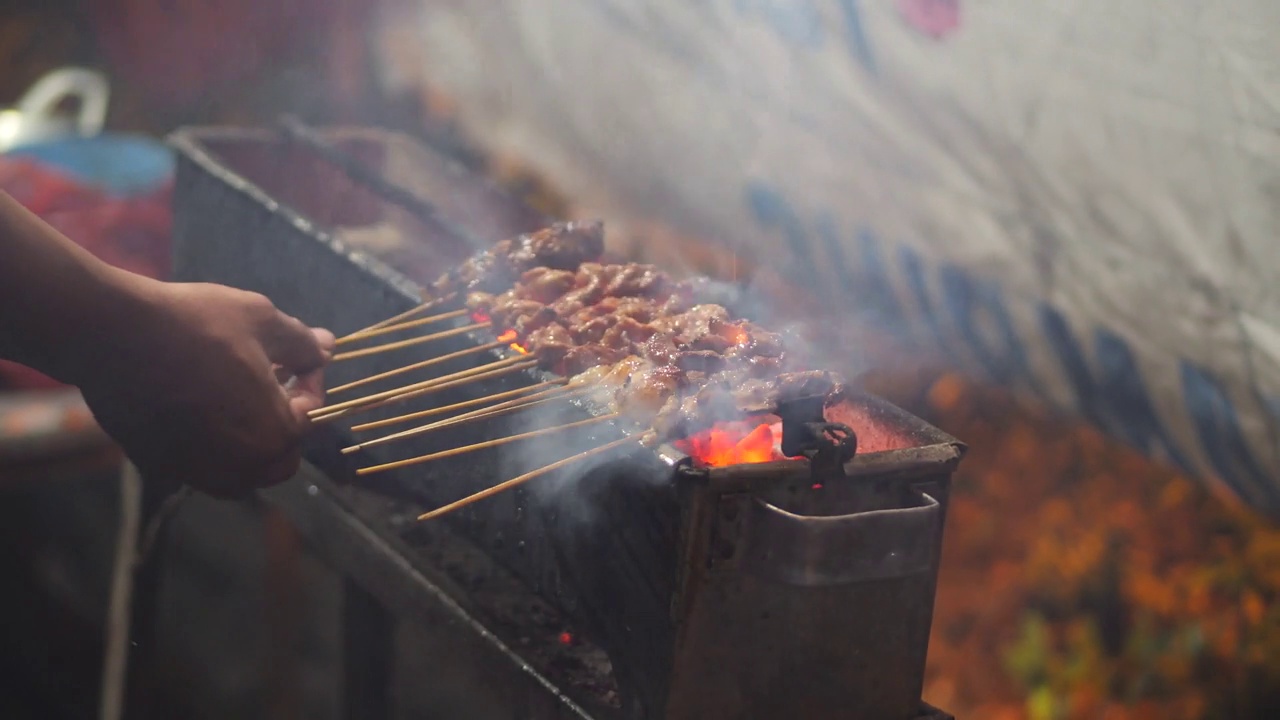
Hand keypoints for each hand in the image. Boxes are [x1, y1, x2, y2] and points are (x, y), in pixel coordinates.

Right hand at [74, 275, 334, 496]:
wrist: (113, 332)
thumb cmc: (196, 323)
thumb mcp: (261, 320)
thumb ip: (301, 343)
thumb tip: (327, 348)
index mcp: (276, 434)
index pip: (312, 415)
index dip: (310, 380)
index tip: (295, 356)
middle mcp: (241, 466)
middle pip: (281, 456)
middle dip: (283, 422)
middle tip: (269, 382)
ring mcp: (196, 471)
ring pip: (240, 470)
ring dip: (247, 440)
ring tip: (234, 394)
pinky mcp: (159, 466)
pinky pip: (199, 465)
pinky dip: (209, 444)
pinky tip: (198, 406)